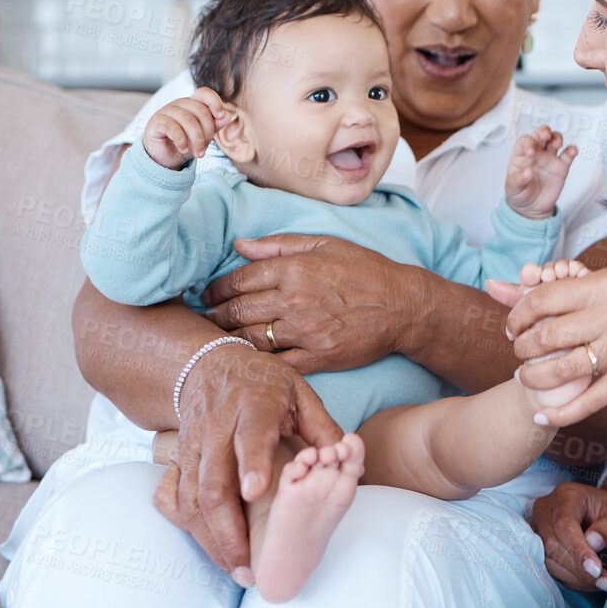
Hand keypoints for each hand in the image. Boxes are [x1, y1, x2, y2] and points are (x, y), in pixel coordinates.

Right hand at [142, 87, 230, 169]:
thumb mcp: (204, 136)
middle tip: (204, 148)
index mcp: (192, 104)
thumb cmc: (185, 143)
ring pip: (188, 119)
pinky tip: (184, 150)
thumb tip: (229, 114)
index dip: (215, 101)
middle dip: (207, 132)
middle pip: (200, 110)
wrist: (163, 157)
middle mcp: (179, 104)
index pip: (204, 93)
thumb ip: (215, 124)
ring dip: (196, 139)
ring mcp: (166, 111)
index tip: (221, 115)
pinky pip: (173, 128)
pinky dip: (182, 141)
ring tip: (198, 153)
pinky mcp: (156, 122)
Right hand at [150, 342, 342, 582]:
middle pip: (213, 482)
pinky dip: (190, 528)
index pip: (251, 436)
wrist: (211, 366)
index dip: (252, 463)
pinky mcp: (179, 460)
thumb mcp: (300, 393)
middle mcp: (217, 428)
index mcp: (253, 406)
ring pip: (192, 499)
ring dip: (211, 539)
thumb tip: (344, 458)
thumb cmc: (265, 383)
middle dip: (229, 528)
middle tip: (250, 564)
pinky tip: (210, 549)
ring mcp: (193, 446)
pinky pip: (174, 499)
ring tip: (236, 568)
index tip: (256, 493)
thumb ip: (321, 427)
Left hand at [200, 234, 417, 373]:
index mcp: (294, 269)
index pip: (239, 280)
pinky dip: (258, 363)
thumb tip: (240, 245)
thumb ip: (279, 245)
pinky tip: (247, 360)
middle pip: (238, 311)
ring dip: (228, 340)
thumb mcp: (325, 244)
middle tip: (204, 319)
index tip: (207, 295)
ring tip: (217, 340)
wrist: (402, 305)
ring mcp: (305, 331)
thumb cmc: (365, 270)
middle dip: (214, 316)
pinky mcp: (318, 357)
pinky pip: (277, 363)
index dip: (216, 289)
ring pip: (251, 339)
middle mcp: (294, 300)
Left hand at [504, 264, 606, 427]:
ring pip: (565, 371)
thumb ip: (549, 287)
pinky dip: (562, 412)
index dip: (519, 315)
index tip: (514, 324)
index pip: (544, 299)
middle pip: (549, 336)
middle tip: (519, 350)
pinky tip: (541, 415)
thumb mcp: (601, 278)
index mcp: (603, 285)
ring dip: (534, 378)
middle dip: (522, 348)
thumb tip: (492, 287)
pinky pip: (592, 400)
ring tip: (525, 376)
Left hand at [505, 123, 576, 218]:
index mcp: (521, 155)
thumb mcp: (513, 188)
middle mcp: (536, 153)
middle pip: (541, 134)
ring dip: (557, 137)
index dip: (528, 142)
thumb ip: (518, 180)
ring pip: (555, 139)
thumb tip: (528, 172)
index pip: (524, 141)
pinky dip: (572, 150)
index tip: (531, 152)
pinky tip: (572, 151)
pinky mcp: (561, 167)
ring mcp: (549, 158)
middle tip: (545, 137)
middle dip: (544, 131)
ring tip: (557, 144)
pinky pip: (568, 154)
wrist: (532, 207)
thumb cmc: (519, 193)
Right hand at [529, 480, 606, 591]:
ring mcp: (539, 529)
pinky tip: (592, 581)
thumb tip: (592, 542)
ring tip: (604, 582)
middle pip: (552, 544)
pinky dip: (573, 581)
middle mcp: (546, 509)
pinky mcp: (540, 548)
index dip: (578, 550)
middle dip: (579, 568)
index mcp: (567, 495)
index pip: (563, 524)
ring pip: (549, 561)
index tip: (596, 570)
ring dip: (577, 578)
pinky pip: (551, 570)